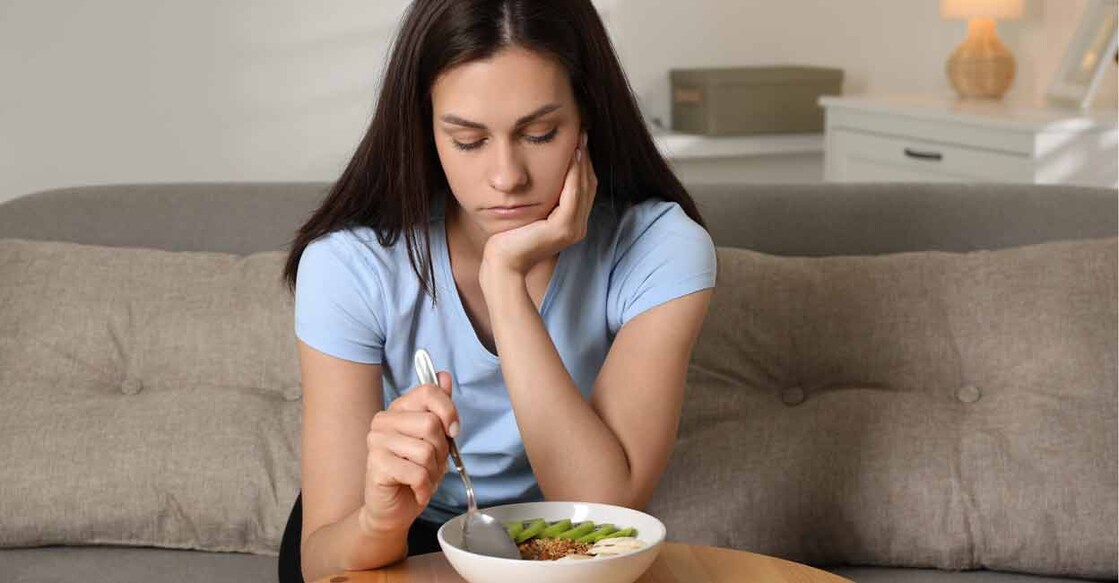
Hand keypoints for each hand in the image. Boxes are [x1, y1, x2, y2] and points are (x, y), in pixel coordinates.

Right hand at [359, 371, 458, 534]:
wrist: (394, 509)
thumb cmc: (415, 472)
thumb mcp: (435, 439)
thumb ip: (440, 408)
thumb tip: (444, 376)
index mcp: (398, 409)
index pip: (429, 391)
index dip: (448, 411)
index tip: (453, 431)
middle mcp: (383, 420)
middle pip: (430, 424)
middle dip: (441, 450)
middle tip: (431, 463)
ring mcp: (376, 441)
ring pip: (426, 450)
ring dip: (433, 471)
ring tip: (423, 477)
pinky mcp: (376, 464)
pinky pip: (417, 472)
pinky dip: (424, 487)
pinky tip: (416, 490)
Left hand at [480, 131, 597, 280]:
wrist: (503, 262)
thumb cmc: (510, 238)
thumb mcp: (531, 213)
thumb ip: (542, 199)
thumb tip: (541, 175)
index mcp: (572, 224)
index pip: (584, 188)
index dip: (584, 164)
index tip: (579, 140)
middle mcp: (578, 227)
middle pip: (589, 185)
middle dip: (586, 158)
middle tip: (582, 132)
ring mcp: (573, 229)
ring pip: (584, 188)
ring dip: (583, 162)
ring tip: (580, 139)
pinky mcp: (563, 228)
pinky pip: (573, 195)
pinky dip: (574, 175)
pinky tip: (571, 157)